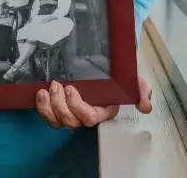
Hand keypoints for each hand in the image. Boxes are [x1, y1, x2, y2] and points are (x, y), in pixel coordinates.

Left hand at [36, 76, 152, 128]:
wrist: (108, 65)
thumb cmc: (120, 75)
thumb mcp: (135, 81)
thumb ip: (142, 91)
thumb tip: (145, 106)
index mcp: (102, 111)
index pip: (88, 118)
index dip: (77, 107)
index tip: (72, 88)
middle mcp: (85, 114)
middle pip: (70, 121)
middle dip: (60, 105)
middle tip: (58, 85)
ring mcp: (71, 112)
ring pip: (57, 120)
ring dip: (48, 107)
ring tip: (46, 90)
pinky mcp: (59, 106)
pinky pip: (48, 115)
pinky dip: (42, 107)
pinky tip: (40, 93)